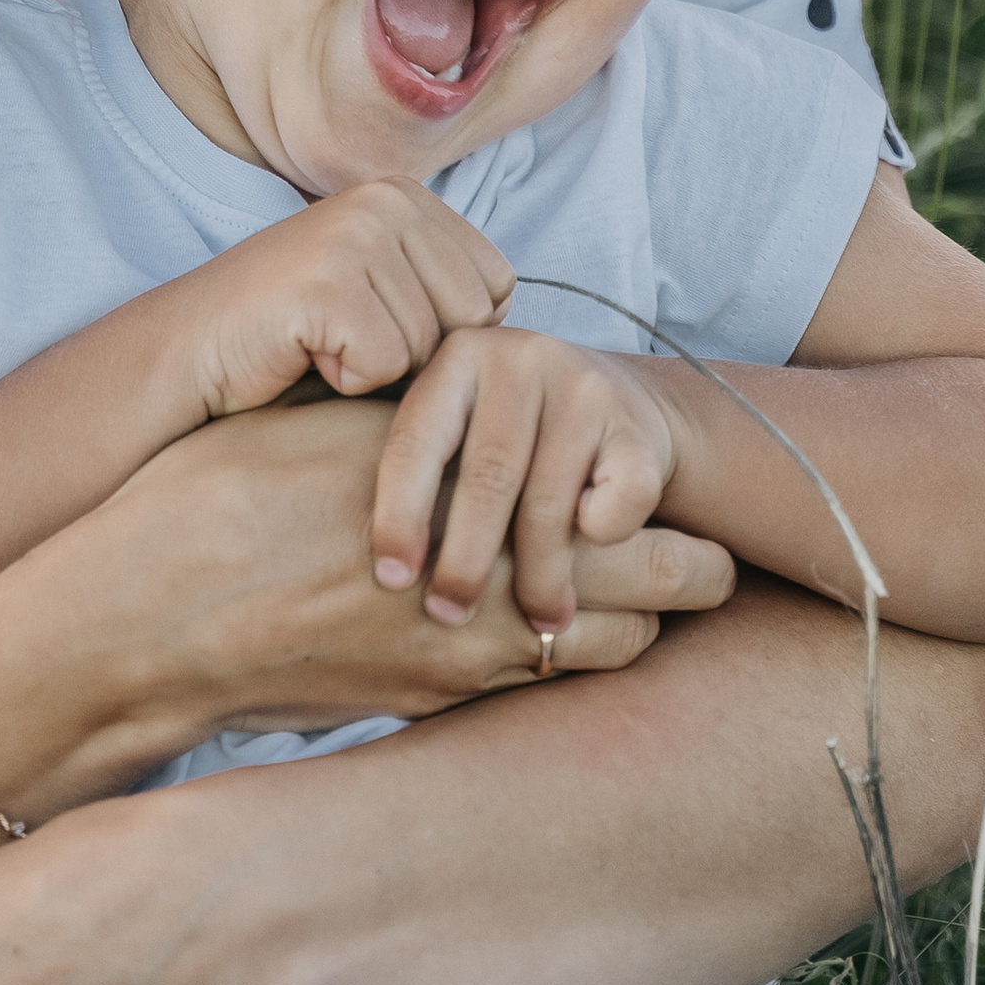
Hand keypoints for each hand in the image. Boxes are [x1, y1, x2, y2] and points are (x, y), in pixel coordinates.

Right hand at [87, 395, 729, 746]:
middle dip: (684, 575)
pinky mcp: (426, 707)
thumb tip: (487, 393)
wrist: (148, 619)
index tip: (669, 490)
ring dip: (620, 625)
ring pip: (609, 656)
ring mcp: (467, 663)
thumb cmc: (224, 497)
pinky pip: (531, 691)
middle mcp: (495, 591)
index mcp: (484, 502)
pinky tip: (514, 627)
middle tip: (688, 554)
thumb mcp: (335, 428)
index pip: (640, 519)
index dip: (673, 512)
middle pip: (660, 597)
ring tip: (601, 591)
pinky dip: (549, 662)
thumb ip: (429, 426)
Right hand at [171, 181, 512, 423]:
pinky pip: (387, 364)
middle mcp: (386, 200)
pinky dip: (346, 380)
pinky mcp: (328, 280)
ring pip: (431, 345)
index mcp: (408, 196)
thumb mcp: (383, 293)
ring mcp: (355, 234)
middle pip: (475, 317)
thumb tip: (528, 341)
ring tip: (321, 344)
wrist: (188, 352)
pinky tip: (304, 355)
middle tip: (347, 339)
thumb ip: (445, 291)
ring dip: (378, 371)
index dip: (447, 332)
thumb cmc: (292, 339)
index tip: (379, 324)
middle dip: (420, 354)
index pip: (497, 288)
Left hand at [372, 332, 694, 632]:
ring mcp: (583, 387)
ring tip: (534, 624)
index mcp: (455, 360)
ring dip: (539, 576)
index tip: (390, 581)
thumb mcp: (454, 430)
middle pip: (487, 477)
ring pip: (552, 501)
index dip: (398, 517)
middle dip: (466, 560)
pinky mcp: (638, 424)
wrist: (617, 403)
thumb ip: (414, 470)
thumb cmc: (505, 439)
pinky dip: (603, 538)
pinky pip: (618, 500)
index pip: (416, 443)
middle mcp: (518, 360)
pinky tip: (587, 563)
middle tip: (450, 615)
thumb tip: (346, 563)